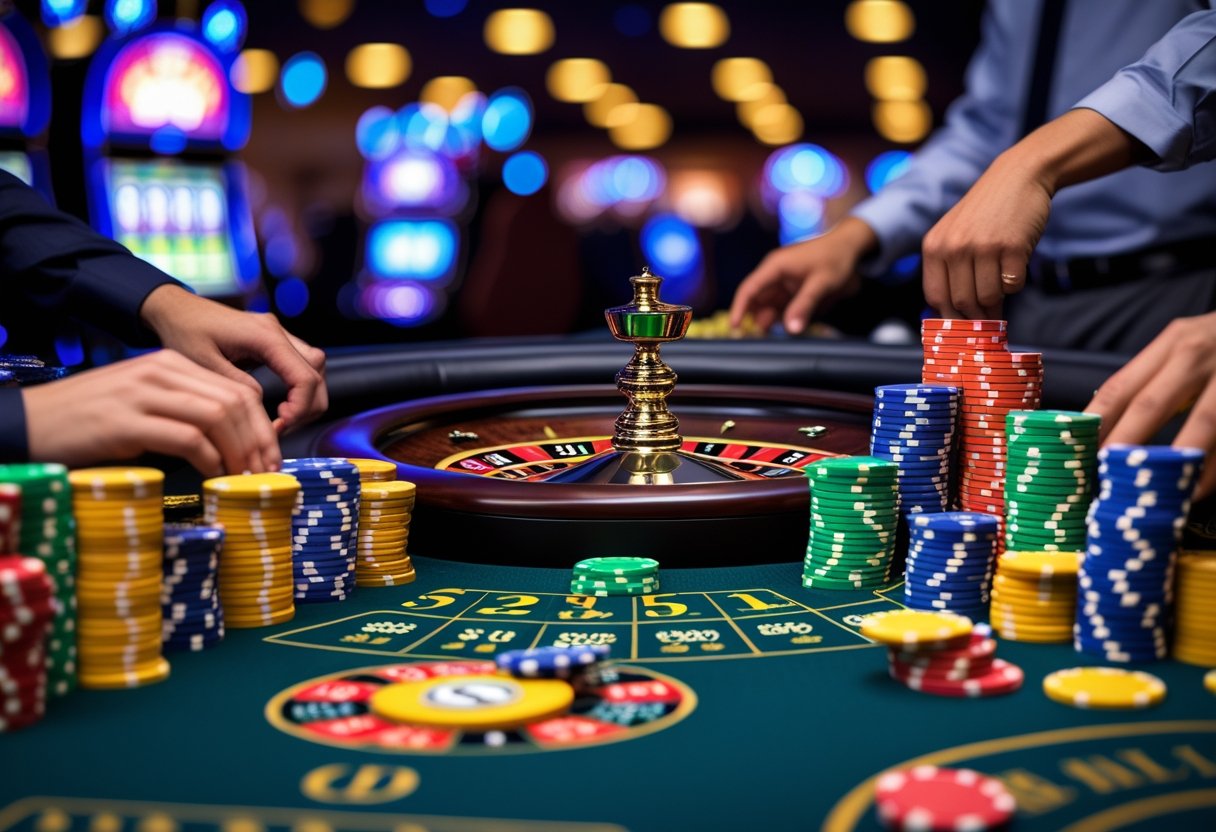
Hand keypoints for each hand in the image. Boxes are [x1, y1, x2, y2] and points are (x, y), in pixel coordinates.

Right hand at [23, 351, 280, 475]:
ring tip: (243, 479)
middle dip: (259, 441)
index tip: (270, 457)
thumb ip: (183, 408)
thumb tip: (232, 441)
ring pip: (218, 417)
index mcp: (169, 364)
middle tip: (265, 473)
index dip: (262, 426)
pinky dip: (210, 460)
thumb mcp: (142, 402)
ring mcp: (143, 393)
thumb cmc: (89, 420)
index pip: (237, 390)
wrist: (31, 421)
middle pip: (235, 402)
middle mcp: (160, 371)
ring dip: (239, 452)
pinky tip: (213, 477)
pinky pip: (188, 438)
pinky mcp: (126, 421)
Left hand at [139, 285, 326, 432]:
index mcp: (265, 336)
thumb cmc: (182, 331)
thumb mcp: (203, 364)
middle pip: (317, 373)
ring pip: (314, 369)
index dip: (300, 408)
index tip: (281, 426)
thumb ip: (236, 385)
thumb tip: (260, 404)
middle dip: (307, 406)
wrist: (173, 308)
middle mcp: (277, 332)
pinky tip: (279, 405)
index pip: (305, 377)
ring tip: (281, 419)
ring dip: (305, 398)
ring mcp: (277, 335)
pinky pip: (300, 366)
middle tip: (281, 427)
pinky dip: (297, 389)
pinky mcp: (272, 341)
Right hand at [728, 217, 876, 334]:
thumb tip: (791, 329)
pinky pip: (781, 307)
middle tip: (760, 340)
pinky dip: (782, 318)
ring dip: (771, 321)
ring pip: (768, 307)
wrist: (850, 246)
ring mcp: (782, 282)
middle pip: (756, 301)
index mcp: (775, 266)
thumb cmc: (836, 258)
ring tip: (777, 334)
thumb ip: (805, 305)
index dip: (739, 309)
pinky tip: (791, 325)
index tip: (735, 327)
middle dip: (756, 319)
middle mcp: (774, 274)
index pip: (749, 289)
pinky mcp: (791, 289)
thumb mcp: (822, 282)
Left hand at [921, 153, 1049, 318]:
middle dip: (977, 315)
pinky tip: (1015, 265)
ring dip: (998, 300)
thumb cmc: (986, 213)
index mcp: (934, 247)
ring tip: (1002, 285)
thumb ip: (949, 269)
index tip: (963, 326)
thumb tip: (955, 315)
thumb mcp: (954, 234)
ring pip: (988, 297)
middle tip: (990, 318)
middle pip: (962, 302)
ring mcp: (982, 246)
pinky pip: (1012, 284)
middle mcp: (954, 247)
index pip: (936, 297)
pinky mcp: (1011, 246)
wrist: (1018, 177)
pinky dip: (1015, 283)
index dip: (951, 317)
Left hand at [1085, 312, 1215, 498]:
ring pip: (1202, 422)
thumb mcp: (1188, 349)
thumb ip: (1156, 381)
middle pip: (1151, 405)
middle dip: (1124, 446)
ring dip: (1175, 462)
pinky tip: (1197, 488)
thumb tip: (1110, 428)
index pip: (1120, 387)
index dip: (1096, 424)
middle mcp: (1196, 356)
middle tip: (1104, 480)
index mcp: (1171, 344)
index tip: (1078, 454)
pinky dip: (1214, 467)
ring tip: (1154, 493)